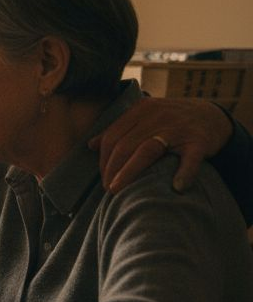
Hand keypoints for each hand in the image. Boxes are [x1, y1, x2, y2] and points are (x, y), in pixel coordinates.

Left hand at [92, 97, 233, 192]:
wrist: (212, 117)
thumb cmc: (170, 122)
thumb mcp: (144, 118)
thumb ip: (119, 129)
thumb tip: (90, 145)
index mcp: (140, 110)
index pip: (112, 137)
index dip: (103, 161)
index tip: (103, 179)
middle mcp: (157, 116)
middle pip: (124, 145)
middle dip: (111, 170)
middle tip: (109, 190)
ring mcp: (178, 128)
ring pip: (147, 151)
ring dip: (129, 173)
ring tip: (118, 190)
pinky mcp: (199, 141)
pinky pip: (190, 158)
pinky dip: (184, 173)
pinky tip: (176, 187)